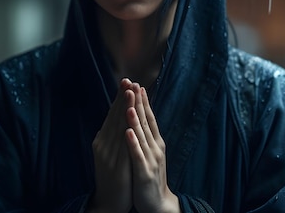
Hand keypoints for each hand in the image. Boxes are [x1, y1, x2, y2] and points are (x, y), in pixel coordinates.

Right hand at [89, 78, 134, 212]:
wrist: (108, 203)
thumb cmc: (113, 178)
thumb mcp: (110, 153)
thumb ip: (113, 136)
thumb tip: (119, 118)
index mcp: (102, 140)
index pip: (112, 114)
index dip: (120, 98)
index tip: (127, 82)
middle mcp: (103, 144)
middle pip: (114, 116)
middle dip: (122, 97)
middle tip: (128, 80)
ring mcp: (108, 154)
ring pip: (118, 126)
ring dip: (125, 108)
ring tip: (130, 92)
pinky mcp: (115, 165)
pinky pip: (123, 144)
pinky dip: (127, 130)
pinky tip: (131, 120)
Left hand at [126, 83, 179, 212]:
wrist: (158, 204)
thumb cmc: (149, 177)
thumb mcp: (148, 153)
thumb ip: (145, 136)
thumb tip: (138, 117)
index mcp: (155, 142)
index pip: (149, 117)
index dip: (143, 101)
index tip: (136, 84)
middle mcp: (155, 148)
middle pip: (146, 122)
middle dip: (138, 103)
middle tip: (133, 85)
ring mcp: (151, 160)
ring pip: (142, 136)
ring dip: (135, 119)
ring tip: (129, 104)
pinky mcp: (145, 173)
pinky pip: (137, 156)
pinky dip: (133, 143)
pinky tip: (127, 132)